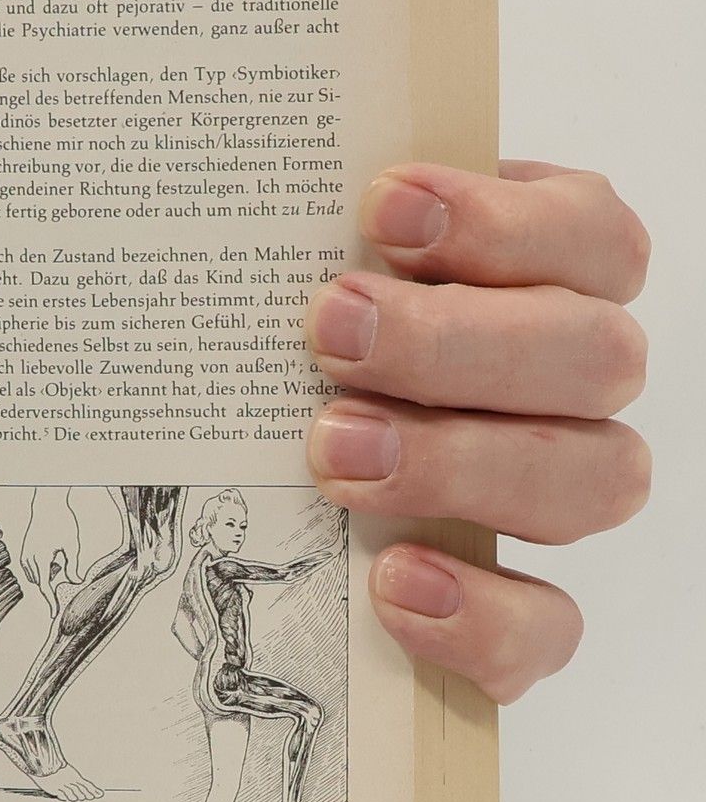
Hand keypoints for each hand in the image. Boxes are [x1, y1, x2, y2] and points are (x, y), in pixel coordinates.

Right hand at [18, 486, 85, 597]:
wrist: (47, 504)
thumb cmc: (62, 522)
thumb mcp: (72, 544)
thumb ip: (73, 566)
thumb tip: (76, 582)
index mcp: (41, 557)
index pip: (45, 586)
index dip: (51, 601)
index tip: (54, 613)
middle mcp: (29, 557)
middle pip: (41, 582)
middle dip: (52, 581)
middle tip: (64, 566)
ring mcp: (24, 554)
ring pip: (35, 576)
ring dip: (47, 574)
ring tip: (57, 556)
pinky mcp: (23, 550)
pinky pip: (31, 568)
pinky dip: (41, 568)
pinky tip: (51, 554)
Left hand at [305, 161, 649, 702]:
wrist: (277, 464)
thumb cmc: (294, 329)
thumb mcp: (296, 265)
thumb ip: (298, 230)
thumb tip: (208, 176)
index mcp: (547, 271)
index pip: (588, 233)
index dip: (501, 221)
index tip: (380, 208)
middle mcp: (575, 377)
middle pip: (593, 355)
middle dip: (455, 342)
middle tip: (331, 327)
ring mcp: (560, 488)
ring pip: (593, 479)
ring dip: (462, 462)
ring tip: (334, 452)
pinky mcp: (524, 603)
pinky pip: (547, 625)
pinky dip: (482, 612)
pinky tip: (392, 582)